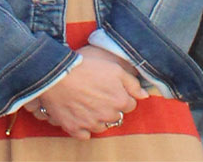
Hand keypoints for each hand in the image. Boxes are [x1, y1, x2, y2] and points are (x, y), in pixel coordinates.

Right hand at [27, 47, 145, 138]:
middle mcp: (108, 116)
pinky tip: (80, 114)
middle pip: (116, 116)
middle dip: (111, 107)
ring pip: (101, 125)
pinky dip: (84, 127)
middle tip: (99, 94)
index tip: (112, 88)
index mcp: (120, 101)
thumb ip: (132, 83)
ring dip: (98, 117)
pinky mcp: (76, 129)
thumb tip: (144, 95)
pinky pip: (85, 134)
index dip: (122, 95)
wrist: (58, 74)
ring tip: (88, 102)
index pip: (130, 104)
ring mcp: (91, 124)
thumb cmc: (87, 67)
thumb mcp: (115, 68)